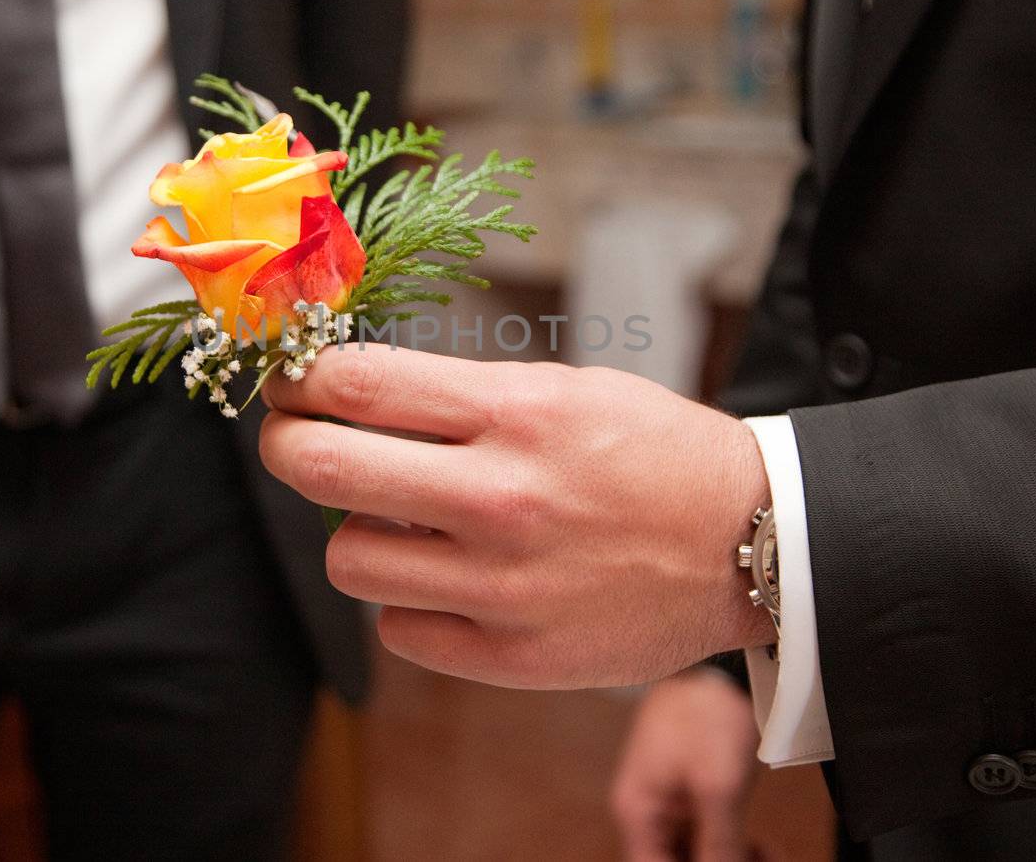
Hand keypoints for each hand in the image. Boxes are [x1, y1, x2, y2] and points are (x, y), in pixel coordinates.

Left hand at [260, 345, 775, 688]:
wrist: (750, 542)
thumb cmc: (654, 453)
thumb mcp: (566, 389)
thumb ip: (461, 395)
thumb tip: (348, 392)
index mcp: (517, 414)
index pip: (355, 384)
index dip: (298, 377)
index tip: (290, 381)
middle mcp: (502, 499)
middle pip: (322, 468)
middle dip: (285, 444)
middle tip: (294, 439)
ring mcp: (505, 587)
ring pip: (347, 559)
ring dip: (357, 532)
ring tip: (398, 520)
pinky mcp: (514, 657)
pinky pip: (400, 628)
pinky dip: (409, 601)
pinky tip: (449, 577)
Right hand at [611, 667, 761, 861]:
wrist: (720, 662)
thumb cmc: (706, 710)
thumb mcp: (717, 785)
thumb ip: (719, 842)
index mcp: (637, 809)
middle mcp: (647, 811)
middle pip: (672, 860)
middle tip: (756, 860)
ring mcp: (670, 801)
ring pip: (694, 851)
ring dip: (726, 859)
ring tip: (764, 855)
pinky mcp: (692, 792)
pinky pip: (707, 834)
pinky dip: (733, 846)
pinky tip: (761, 848)